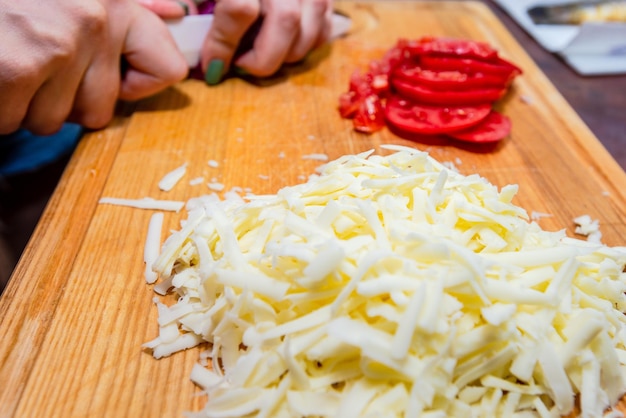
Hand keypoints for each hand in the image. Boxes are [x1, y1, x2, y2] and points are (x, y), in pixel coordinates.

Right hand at [0, 0, 187, 134]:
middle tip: (31, 62)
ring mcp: (58, 45)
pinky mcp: (18, 67)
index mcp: (114, 0)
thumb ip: (130, 6)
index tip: (113, 77)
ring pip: (53, 121)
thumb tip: (174, 13)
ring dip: (23, 103)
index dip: (134, 84)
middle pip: (100, 109)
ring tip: (5, 58)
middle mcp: (95, 19)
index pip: (166, 68)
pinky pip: (14, 121)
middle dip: (62, 100)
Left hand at [202, 0, 332, 83]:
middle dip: (262, 57)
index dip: (223, 44)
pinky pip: (323, 30)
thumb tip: (181, 17)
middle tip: (241, 66)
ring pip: (310, 30)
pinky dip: (305, 46)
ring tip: (260, 54)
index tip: (212, 65)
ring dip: (285, 55)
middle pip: (286, 20)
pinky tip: (283, 45)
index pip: (239, 9)